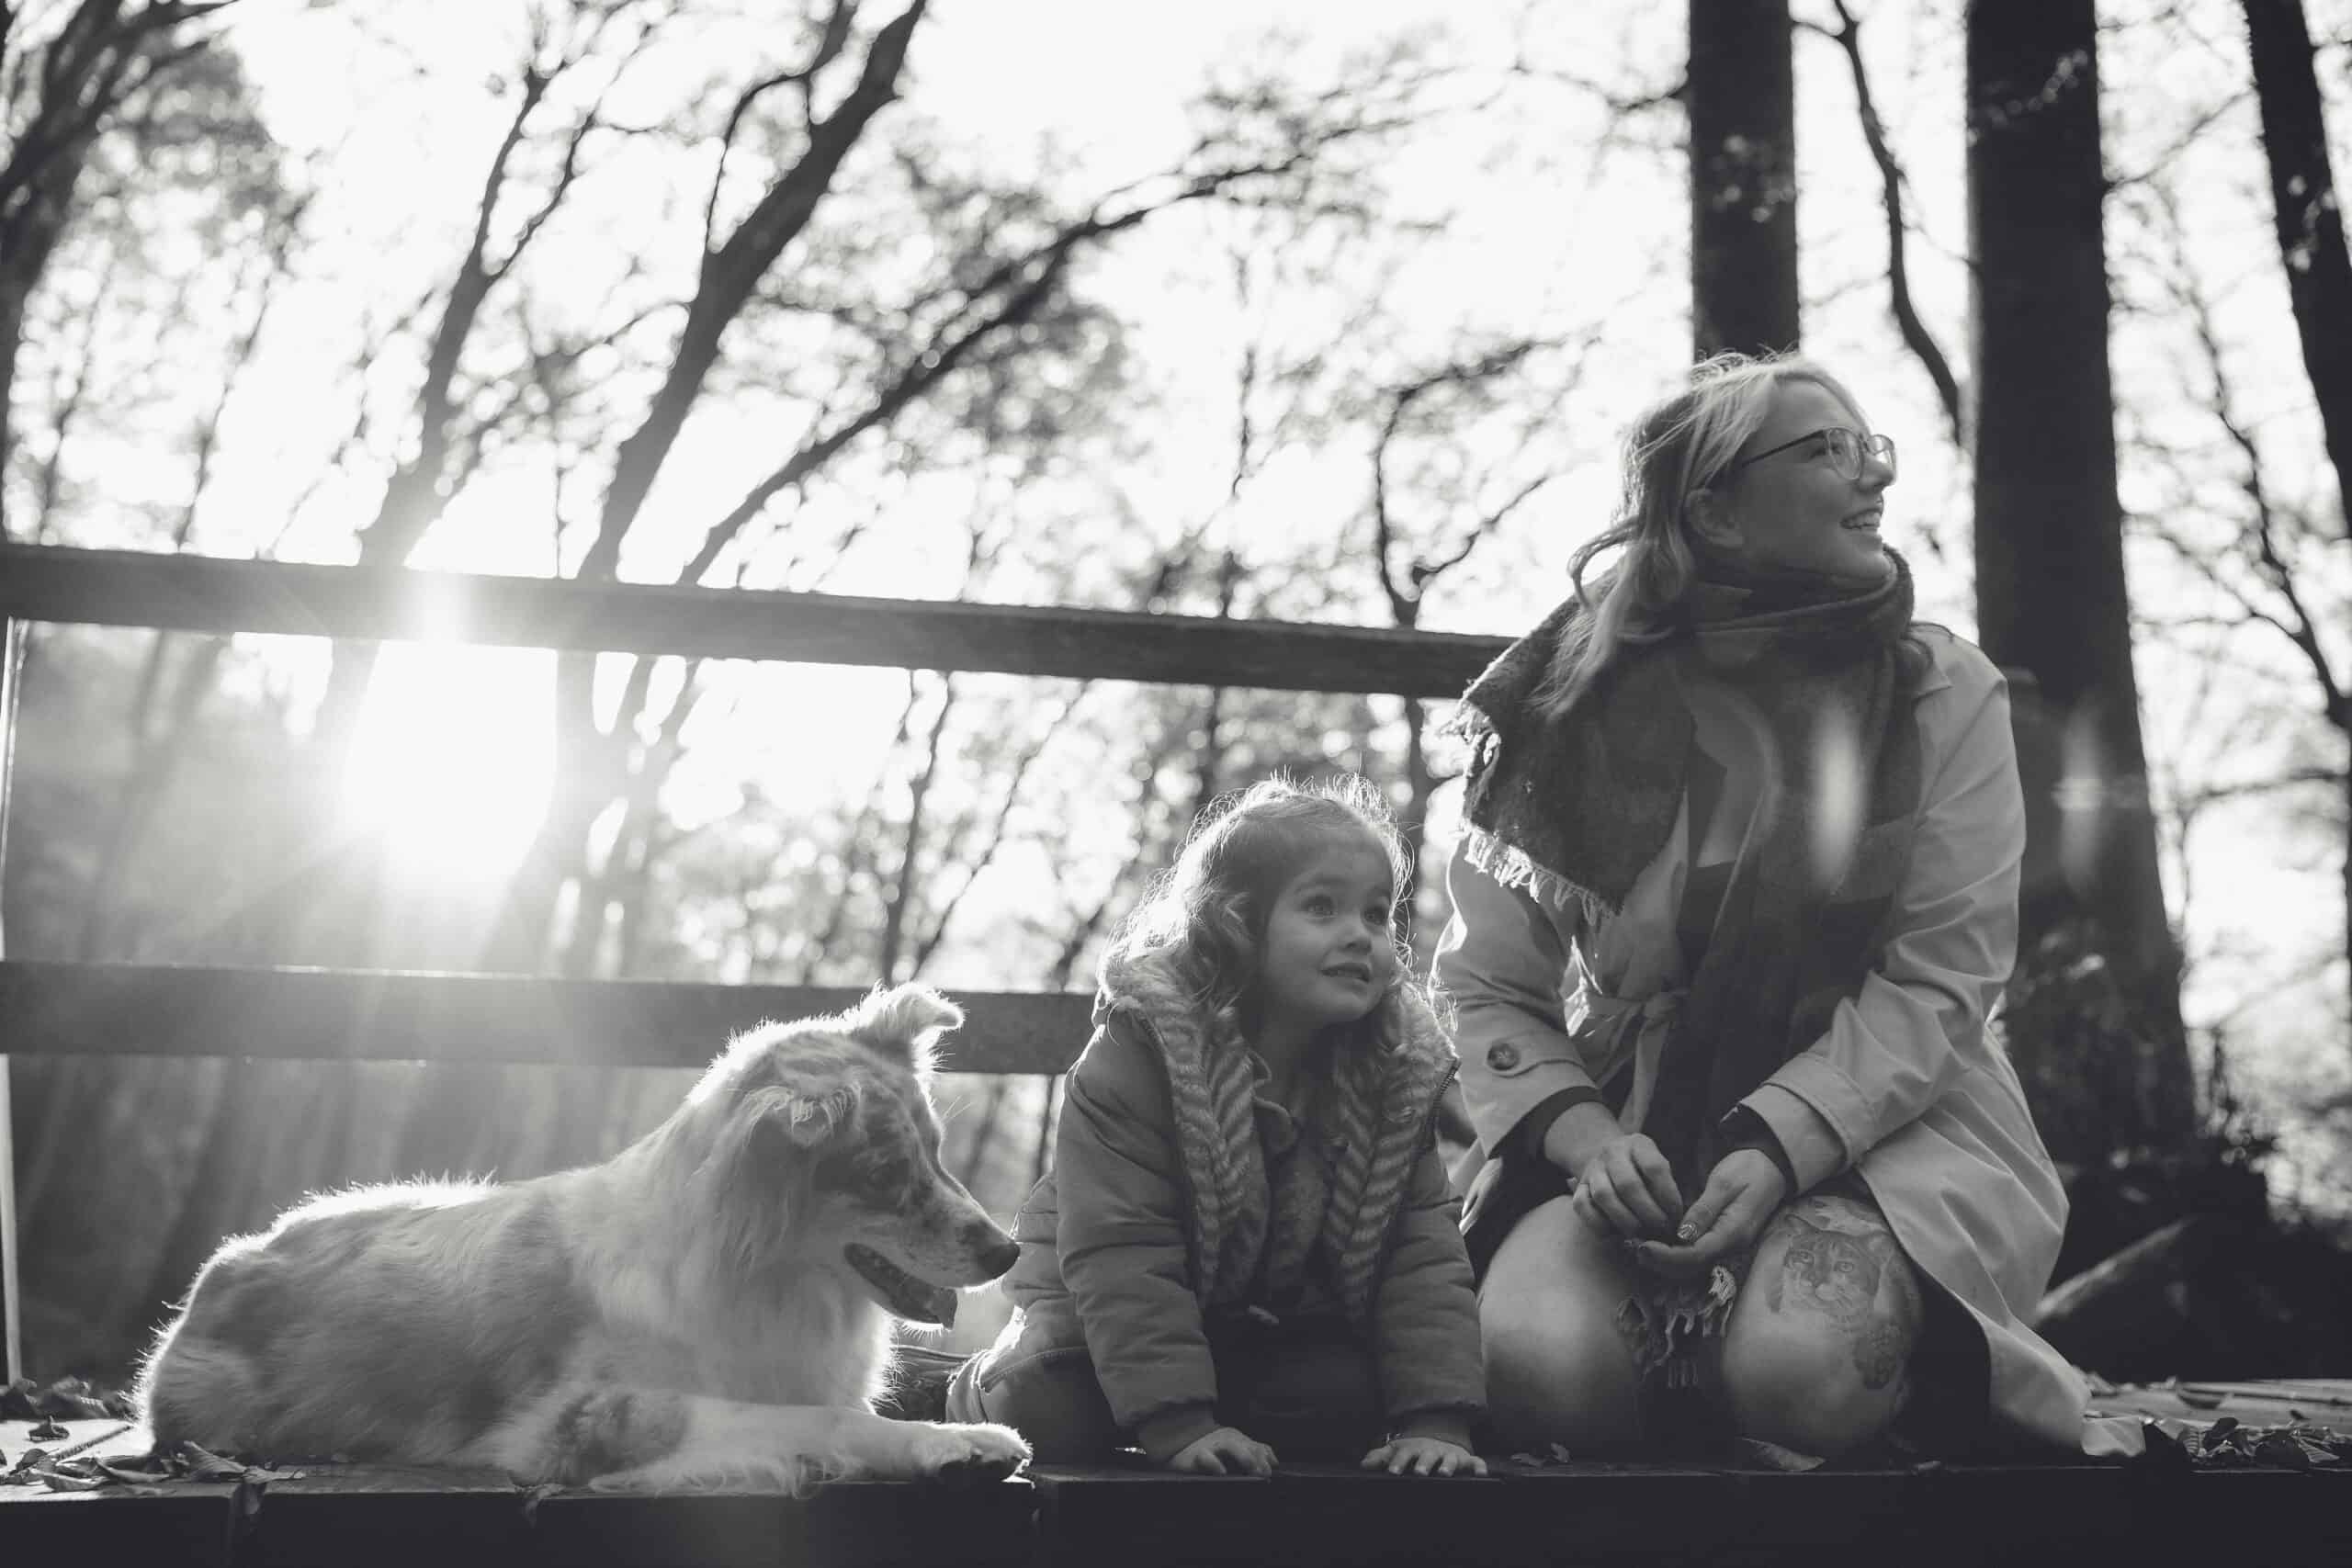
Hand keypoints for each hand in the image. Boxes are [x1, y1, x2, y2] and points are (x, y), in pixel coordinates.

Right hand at [1167, 1426, 1276, 1475]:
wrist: (1179, 1447)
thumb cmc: (1211, 1451)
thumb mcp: (1234, 1450)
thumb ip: (1254, 1453)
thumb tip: (1275, 1462)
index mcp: (1237, 1438)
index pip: (1256, 1446)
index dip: (1265, 1458)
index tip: (1270, 1471)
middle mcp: (1226, 1439)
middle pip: (1247, 1444)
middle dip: (1257, 1458)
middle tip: (1264, 1473)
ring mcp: (1212, 1446)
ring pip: (1230, 1446)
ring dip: (1242, 1455)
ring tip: (1251, 1467)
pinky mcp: (1196, 1455)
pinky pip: (1206, 1458)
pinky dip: (1214, 1463)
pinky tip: (1222, 1472)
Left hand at [1360, 1436, 1486, 1476]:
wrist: (1438, 1438)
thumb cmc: (1413, 1451)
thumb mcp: (1396, 1451)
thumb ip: (1379, 1457)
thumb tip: (1363, 1465)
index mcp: (1414, 1450)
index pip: (1404, 1455)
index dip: (1398, 1462)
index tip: (1393, 1472)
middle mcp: (1432, 1451)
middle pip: (1428, 1456)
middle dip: (1424, 1464)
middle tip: (1419, 1473)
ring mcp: (1450, 1455)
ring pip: (1450, 1459)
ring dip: (1448, 1465)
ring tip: (1444, 1473)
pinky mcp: (1466, 1460)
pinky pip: (1475, 1463)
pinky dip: (1479, 1467)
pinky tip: (1481, 1474)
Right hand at [1567, 1131, 1684, 1240]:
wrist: (1610, 1160)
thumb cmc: (1645, 1172)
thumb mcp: (1659, 1169)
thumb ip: (1667, 1189)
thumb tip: (1679, 1225)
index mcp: (1639, 1144)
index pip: (1654, 1168)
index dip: (1668, 1196)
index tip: (1676, 1216)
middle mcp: (1612, 1152)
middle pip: (1628, 1185)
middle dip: (1648, 1213)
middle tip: (1661, 1230)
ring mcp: (1592, 1169)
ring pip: (1604, 1196)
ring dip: (1626, 1221)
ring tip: (1641, 1234)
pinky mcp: (1578, 1187)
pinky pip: (1582, 1207)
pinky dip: (1599, 1224)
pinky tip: (1616, 1233)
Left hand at [1630, 1147, 1786, 1278]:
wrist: (1771, 1167)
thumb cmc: (1749, 1170)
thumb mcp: (1723, 1183)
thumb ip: (1703, 1210)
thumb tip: (1682, 1235)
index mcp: (1733, 1233)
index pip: (1695, 1256)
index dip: (1667, 1256)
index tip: (1642, 1247)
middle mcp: (1731, 1245)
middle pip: (1693, 1267)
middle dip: (1662, 1263)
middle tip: (1635, 1250)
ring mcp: (1728, 1244)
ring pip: (1694, 1264)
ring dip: (1667, 1262)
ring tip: (1640, 1249)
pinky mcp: (1723, 1239)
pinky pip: (1697, 1255)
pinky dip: (1676, 1254)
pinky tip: (1658, 1244)